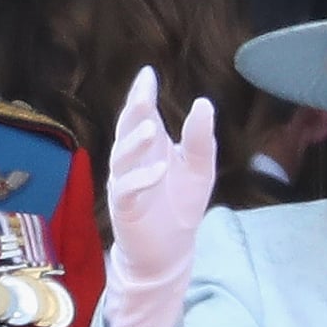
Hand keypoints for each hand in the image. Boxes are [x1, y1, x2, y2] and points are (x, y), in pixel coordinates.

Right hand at [103, 66, 216, 326]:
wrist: (170, 252)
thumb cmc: (180, 207)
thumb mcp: (199, 169)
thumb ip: (200, 140)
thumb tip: (204, 103)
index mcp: (149, 148)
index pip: (142, 116)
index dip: (142, 95)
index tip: (148, 74)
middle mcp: (132, 162)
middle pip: (127, 131)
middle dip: (133, 111)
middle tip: (142, 92)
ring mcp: (126, 184)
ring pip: (122, 158)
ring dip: (134, 143)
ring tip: (149, 127)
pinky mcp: (126, 209)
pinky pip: (128, 190)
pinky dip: (141, 179)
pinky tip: (158, 170)